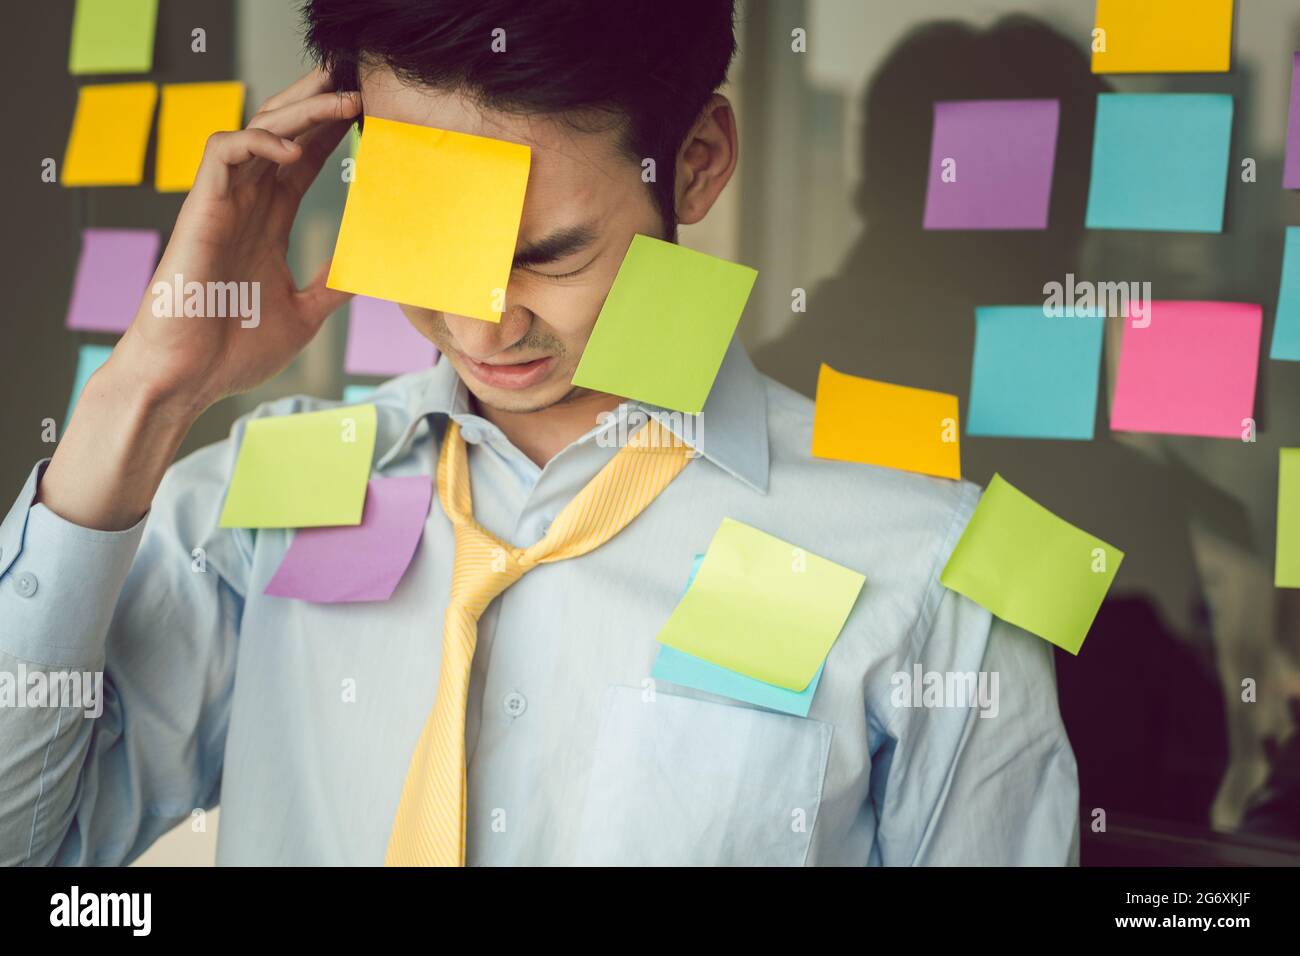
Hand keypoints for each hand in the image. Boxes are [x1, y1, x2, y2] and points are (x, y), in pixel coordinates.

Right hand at [110, 67, 361, 416]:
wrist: (187, 377)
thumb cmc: (231, 351)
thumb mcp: (303, 315)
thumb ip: (329, 287)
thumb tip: (364, 272)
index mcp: (266, 224)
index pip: (302, 162)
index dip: (331, 134)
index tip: (369, 115)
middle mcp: (244, 205)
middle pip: (281, 134)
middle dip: (317, 104)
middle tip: (357, 82)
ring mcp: (222, 204)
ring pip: (257, 131)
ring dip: (300, 111)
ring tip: (343, 100)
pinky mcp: (200, 209)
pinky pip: (223, 152)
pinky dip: (257, 141)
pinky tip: (294, 151)